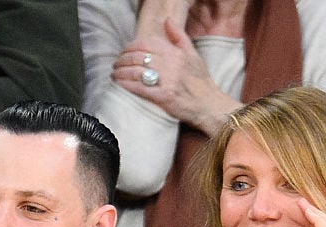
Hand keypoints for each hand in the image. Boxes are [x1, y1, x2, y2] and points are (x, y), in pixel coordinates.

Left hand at [113, 18, 239, 135]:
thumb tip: (167, 21)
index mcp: (176, 53)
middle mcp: (171, 65)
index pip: (146, 44)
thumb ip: (179, 37)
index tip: (124, 52)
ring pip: (136, 72)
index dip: (131, 47)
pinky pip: (139, 88)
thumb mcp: (193, 54)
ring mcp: (167, 81)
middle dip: (122, 60)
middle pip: (138, 57)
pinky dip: (126, 85)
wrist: (210, 106)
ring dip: (121, 72)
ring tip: (115, 74)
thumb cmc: (201, 82)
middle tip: (116, 64)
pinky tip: (120, 84)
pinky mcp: (163, 97)